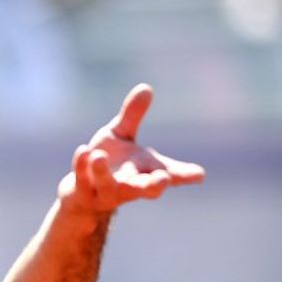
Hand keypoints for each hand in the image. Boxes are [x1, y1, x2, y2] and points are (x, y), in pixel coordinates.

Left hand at [59, 84, 204, 212]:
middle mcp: (129, 186)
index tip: (199, 175)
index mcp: (144, 172)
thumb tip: (146, 87)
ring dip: (103, 173)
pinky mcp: (83, 192)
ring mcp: (105, 192)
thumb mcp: (120, 136)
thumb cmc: (109, 164)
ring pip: (107, 186)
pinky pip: (81, 181)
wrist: (82, 193)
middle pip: (145, 189)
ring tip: (98, 156)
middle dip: (153, 186)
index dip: (185, 175)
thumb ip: (132, 116)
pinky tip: (83, 151)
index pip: (170, 175)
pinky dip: (82, 166)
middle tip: (163, 182)